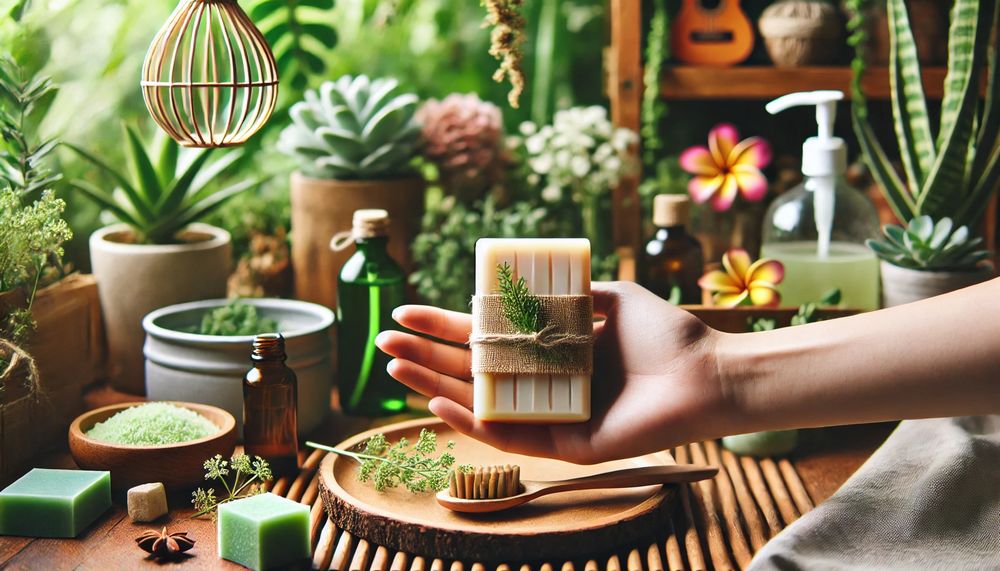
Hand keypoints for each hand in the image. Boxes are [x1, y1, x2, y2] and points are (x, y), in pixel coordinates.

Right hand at [375, 281, 731, 463]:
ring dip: (433, 387)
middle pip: (472, 371)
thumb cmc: (665, 334)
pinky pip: (509, 436)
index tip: (407, 310)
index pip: (487, 338)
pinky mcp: (564, 444)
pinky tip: (441, 401)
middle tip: (384, 342)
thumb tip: (522, 281)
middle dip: (426, 356)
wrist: (705, 372)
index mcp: (552, 349)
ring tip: (396, 368)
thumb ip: (568, 292)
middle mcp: (544, 383)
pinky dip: (472, 421)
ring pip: (480, 404)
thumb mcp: (611, 297)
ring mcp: (550, 415)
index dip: (445, 325)